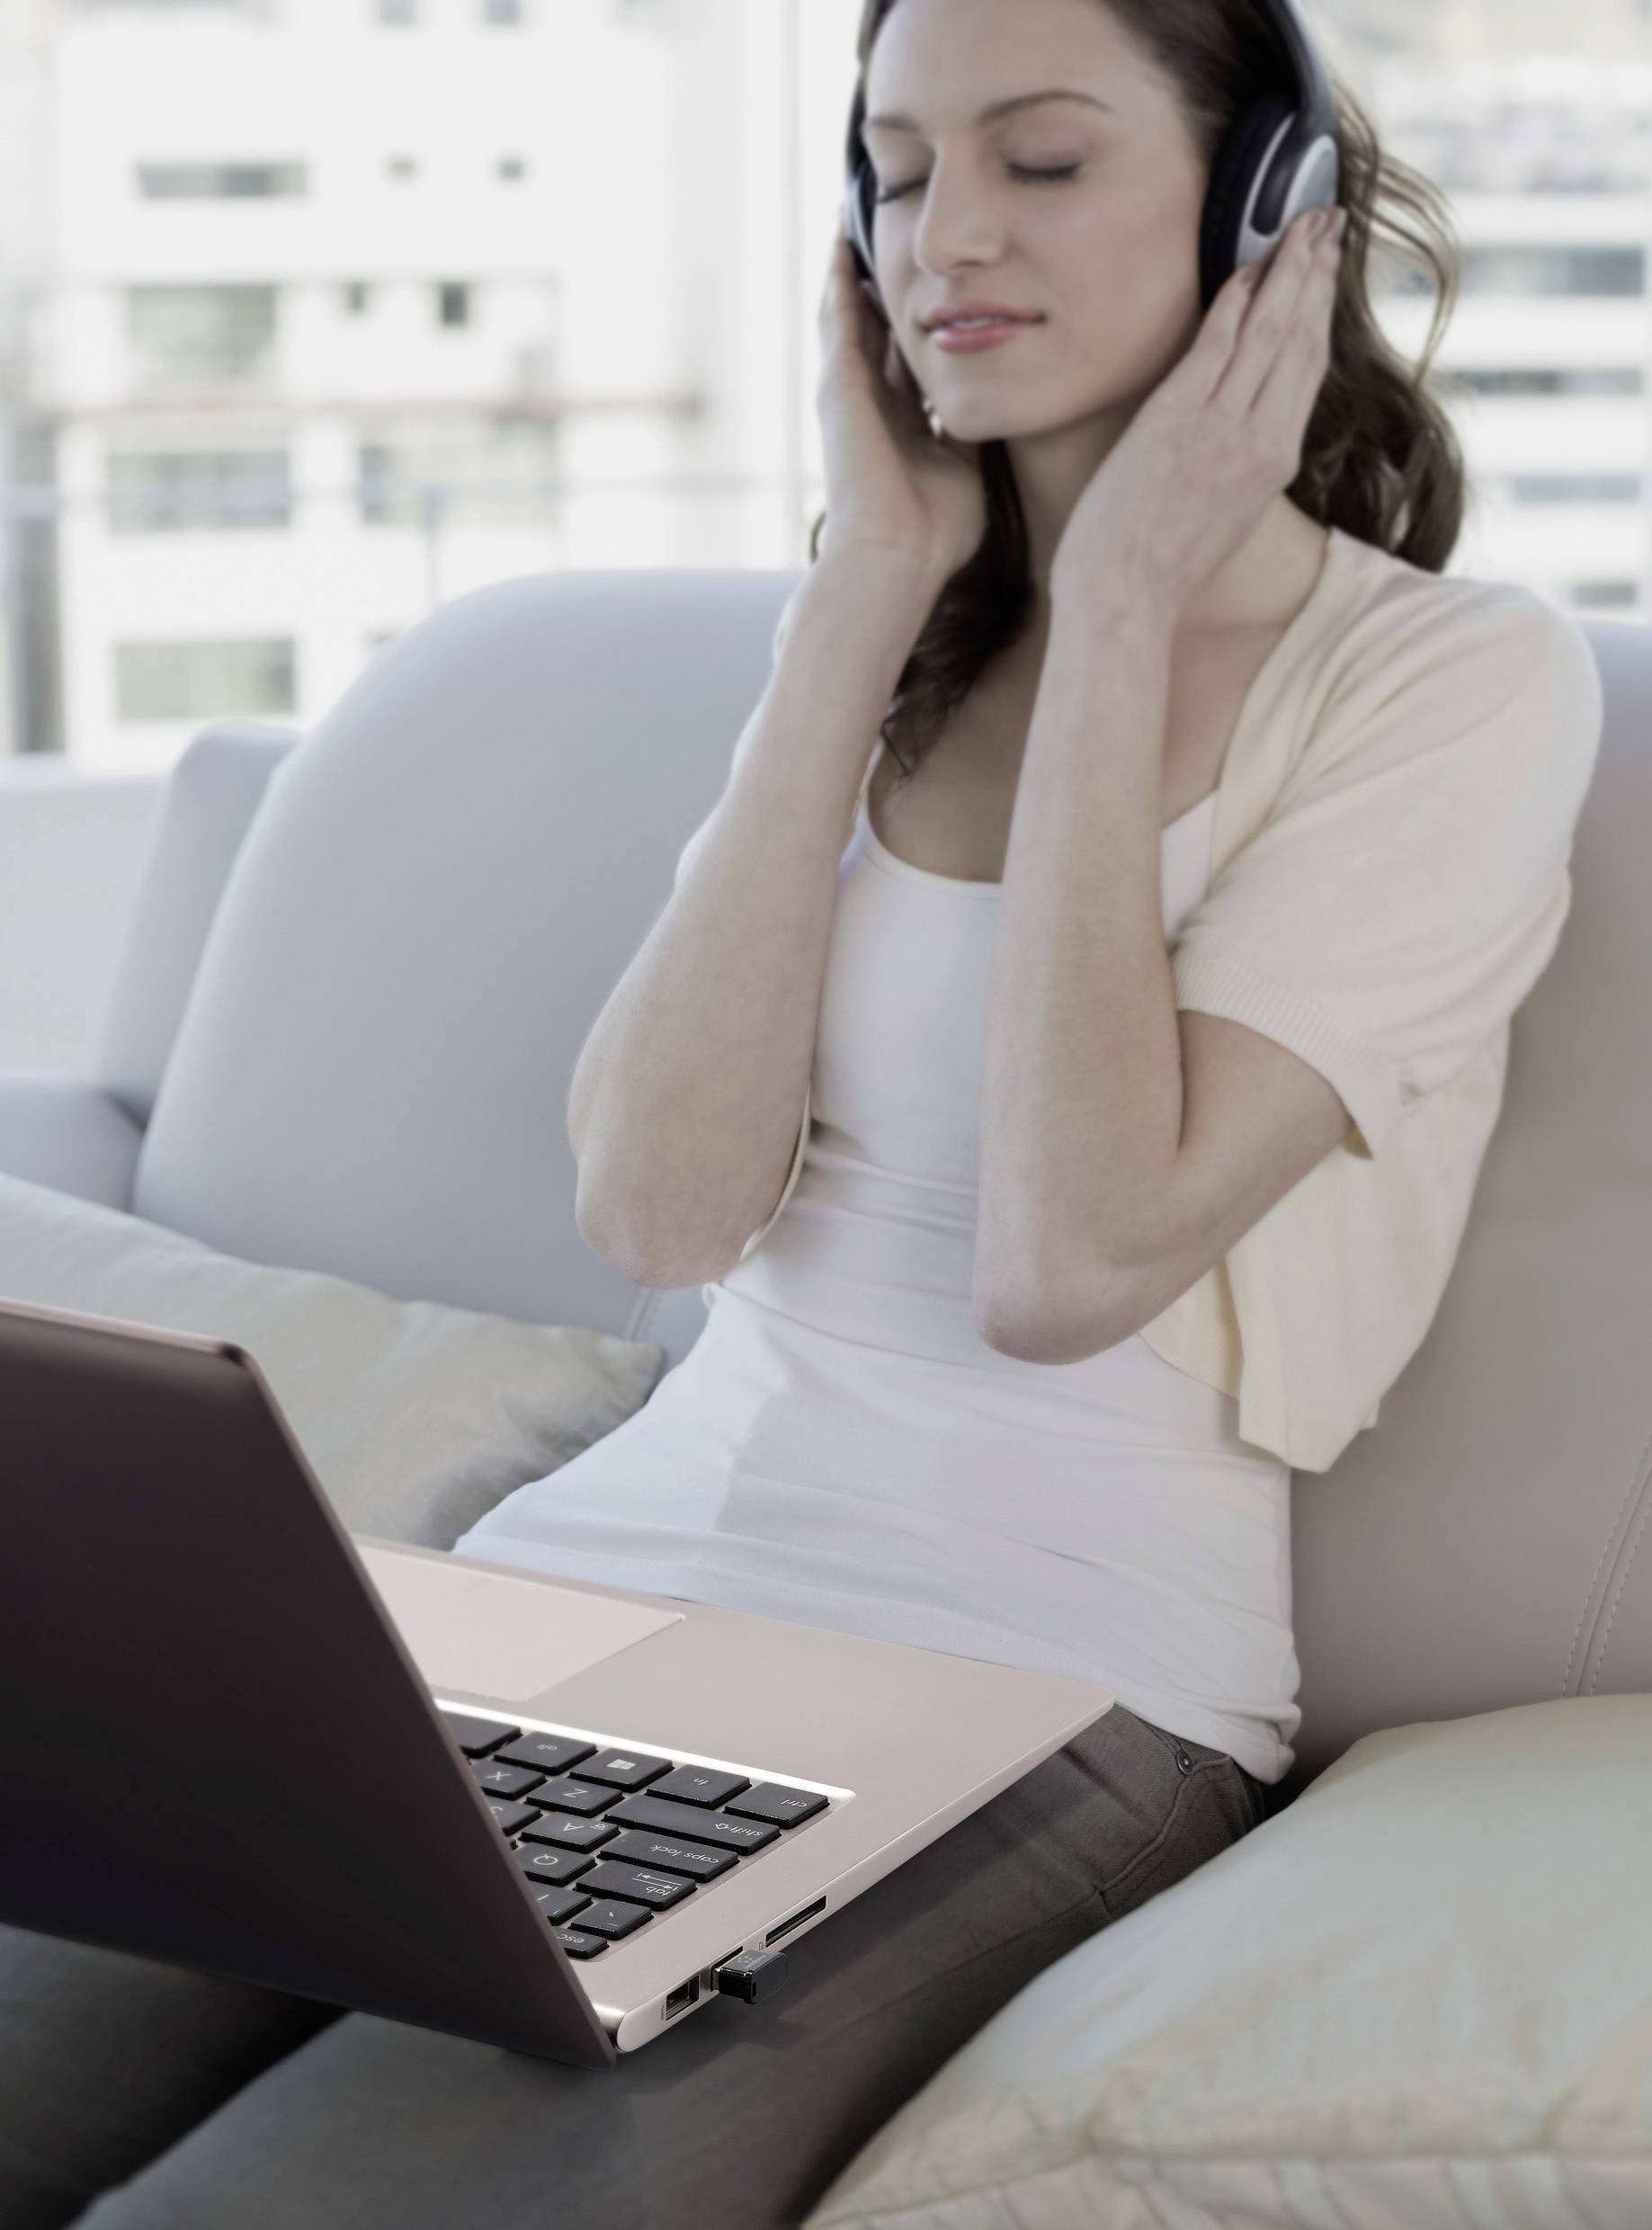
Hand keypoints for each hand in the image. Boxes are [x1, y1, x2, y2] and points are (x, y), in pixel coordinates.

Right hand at [815, 227, 988, 585]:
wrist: (895, 555)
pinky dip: (838, 277)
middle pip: (874, 332)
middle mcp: (870, 407)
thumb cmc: (934, 533)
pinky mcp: (836, 385)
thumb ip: (974, 431)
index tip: (932, 291)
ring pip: (848, 317)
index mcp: (901, 427)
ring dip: (851, 272)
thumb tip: (997, 400)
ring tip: (853, 221)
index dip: (918, 326)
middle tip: (889, 237)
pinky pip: (836, 316)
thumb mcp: (968, 467)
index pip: (907, 363)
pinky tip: (842, 239)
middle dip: (880, 290)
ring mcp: (848, 394)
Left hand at [1049, 208, 1344, 616]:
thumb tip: (1238, 428)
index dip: (1322, 310)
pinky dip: (1237, 300)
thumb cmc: (1157, 566)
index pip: (1309, 368)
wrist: (1124, 598)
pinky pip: (1218, 343)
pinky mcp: (1180, 419)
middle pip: (1302, 338)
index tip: (1328, 267)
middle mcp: (1261, 440)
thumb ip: (1239, 464)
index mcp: (1275, 462)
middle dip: (1317, 273)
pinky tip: (1248, 265)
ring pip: (1271, 331)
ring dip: (1289, 269)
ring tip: (1303, 222)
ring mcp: (1223, 428)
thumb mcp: (1221, 514)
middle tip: (1329, 221)